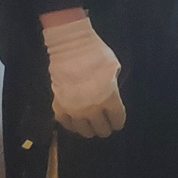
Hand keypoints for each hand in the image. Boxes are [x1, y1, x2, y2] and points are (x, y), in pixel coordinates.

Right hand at [42, 12, 125, 137]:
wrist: (71, 47)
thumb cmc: (97, 54)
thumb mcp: (114, 68)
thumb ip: (113, 84)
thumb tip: (109, 91)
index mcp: (109, 98)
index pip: (117, 119)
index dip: (118, 123)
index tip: (117, 124)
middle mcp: (92, 108)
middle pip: (101, 129)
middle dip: (105, 129)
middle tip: (104, 126)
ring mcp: (74, 109)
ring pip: (83, 130)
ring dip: (88, 130)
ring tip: (90, 128)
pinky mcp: (59, 106)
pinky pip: (65, 123)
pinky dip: (71, 125)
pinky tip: (74, 124)